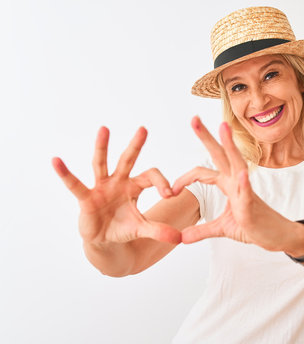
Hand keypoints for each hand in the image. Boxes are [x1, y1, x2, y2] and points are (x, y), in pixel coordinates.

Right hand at [52, 126, 181, 245]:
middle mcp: (118, 182)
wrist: (104, 241)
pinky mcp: (86, 198)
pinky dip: (65, 173)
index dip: (161, 182)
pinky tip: (56, 161)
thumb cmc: (122, 229)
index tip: (170, 194)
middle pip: (127, 160)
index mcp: (134, 187)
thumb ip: (159, 230)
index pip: (151, 176)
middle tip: (144, 129)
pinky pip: (75, 184)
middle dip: (135, 145)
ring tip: (105, 129)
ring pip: (101, 163)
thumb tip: (179, 238)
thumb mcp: (142, 229)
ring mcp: (101, 188)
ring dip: (103, 147)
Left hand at [171, 117, 294, 251]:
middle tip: (194, 118)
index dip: (184, 178)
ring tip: (223, 127)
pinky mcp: (253, 206)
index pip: (203, 172)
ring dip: (230, 146)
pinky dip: (244, 182)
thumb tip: (182, 238)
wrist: (278, 237)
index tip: (170, 192)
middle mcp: (236, 182)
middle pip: (220, 155)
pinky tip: (242, 174)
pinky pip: (248, 192)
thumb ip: (202, 231)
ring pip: (237, 164)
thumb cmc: (254, 227)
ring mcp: (246, 191)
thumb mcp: (222, 229)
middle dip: (207, 137)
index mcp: (228, 184)